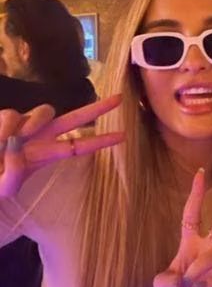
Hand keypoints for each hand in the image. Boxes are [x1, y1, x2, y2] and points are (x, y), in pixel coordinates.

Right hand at [0, 95, 123, 197]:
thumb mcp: (5, 187)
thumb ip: (13, 172)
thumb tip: (15, 143)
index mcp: (45, 154)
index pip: (78, 146)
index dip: (100, 141)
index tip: (124, 136)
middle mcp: (39, 136)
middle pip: (73, 119)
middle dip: (96, 109)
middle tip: (119, 99)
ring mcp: (23, 124)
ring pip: (42, 112)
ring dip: (32, 126)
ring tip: (9, 145)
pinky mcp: (6, 118)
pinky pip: (12, 116)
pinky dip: (5, 129)